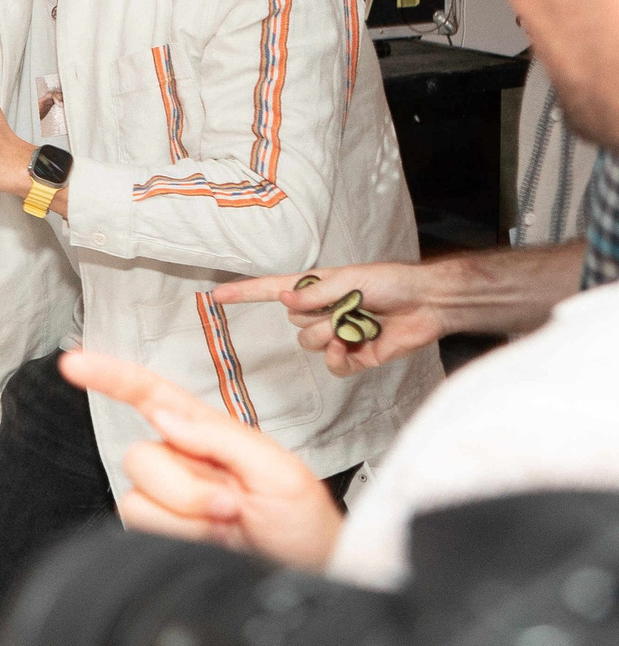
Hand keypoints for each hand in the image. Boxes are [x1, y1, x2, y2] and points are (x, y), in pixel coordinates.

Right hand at [59, 349, 341, 568]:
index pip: (151, 395)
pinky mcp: (161, 531)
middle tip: (233, 505)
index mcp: (208, 433)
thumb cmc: (304, 525)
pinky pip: (139, 524)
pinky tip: (210, 541)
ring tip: (227, 526)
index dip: (110, 376)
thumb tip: (164, 415)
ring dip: (186, 514)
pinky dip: (178, 534)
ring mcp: (169, 499)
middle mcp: (182, 461)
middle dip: (186, 487)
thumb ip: (221, 437)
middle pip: (142, 456)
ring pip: (138, 494)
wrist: (306, 576)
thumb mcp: (280, 470)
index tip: (74, 362)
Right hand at [212, 259, 443, 376]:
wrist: (428, 304)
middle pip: (294, 322)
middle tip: (349, 305)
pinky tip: (353, 346)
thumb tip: (284, 298)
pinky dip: (339, 357)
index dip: (244, 293)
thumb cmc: (391, 282)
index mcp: (315, 288)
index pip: (271, 290)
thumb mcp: (351, 279)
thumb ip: (316, 291)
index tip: (216, 295)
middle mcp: (321, 312)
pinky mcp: (352, 357)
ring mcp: (335, 336)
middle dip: (318, 316)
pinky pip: (331, 366)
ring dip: (331, 335)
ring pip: (310, 344)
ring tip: (357, 325)